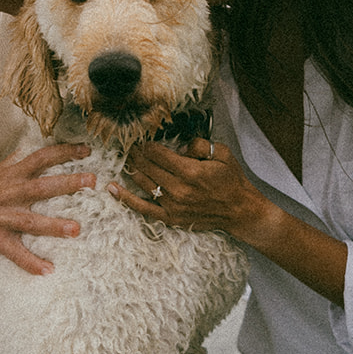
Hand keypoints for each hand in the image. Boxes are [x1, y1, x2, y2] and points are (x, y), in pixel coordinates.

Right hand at [0, 143, 95, 275]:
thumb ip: (17, 160)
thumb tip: (34, 142)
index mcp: (12, 176)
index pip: (40, 158)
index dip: (63, 152)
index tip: (86, 150)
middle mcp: (9, 194)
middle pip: (41, 187)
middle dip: (66, 183)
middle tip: (91, 181)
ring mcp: (2, 218)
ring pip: (31, 222)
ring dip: (53, 226)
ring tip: (75, 229)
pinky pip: (16, 253)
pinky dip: (31, 263)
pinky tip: (48, 270)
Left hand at [108, 136, 267, 239]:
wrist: (240, 211)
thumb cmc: (232, 180)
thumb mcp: (223, 153)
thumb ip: (199, 144)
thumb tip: (179, 145)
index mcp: (190, 171)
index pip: (157, 153)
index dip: (146, 143)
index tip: (141, 136)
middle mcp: (178, 189)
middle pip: (146, 166)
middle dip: (135, 152)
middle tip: (129, 143)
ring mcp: (172, 205)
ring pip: (142, 182)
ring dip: (131, 167)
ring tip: (125, 157)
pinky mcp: (170, 217)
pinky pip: (142, 207)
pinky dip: (126, 198)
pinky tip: (112, 188)